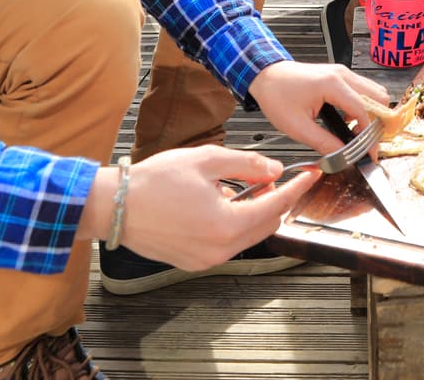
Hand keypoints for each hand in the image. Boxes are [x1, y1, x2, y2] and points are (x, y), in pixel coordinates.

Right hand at [119, 145, 317, 269]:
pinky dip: (235, 225)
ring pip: (247, 237)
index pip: (276, 206)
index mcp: (225, 225)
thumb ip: (246, 165)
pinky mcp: (193, 262)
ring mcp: (205, 260)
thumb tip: (274, 169)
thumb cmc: (153, 182)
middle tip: (274, 178)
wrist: (114, 206)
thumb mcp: (206, 160)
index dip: (296, 188)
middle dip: (276, 201)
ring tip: (247, 188)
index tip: (309, 175)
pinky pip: (227, 244)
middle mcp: (219, 250)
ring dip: (255, 214)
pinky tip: (223, 203)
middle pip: (266, 227)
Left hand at [248, 60, 390, 156]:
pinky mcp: (340, 75)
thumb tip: (343, 156)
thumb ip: (323, 143)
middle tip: (366, 142)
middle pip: (379, 97)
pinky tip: (348, 122)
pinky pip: (363, 90)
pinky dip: (363, 107)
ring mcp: (343, 73)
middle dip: (377, 122)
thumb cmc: (277, 96)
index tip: (370, 154)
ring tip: (357, 133)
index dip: (370, 137)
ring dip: (372, 114)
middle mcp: (343, 75)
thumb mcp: (297, 127)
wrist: (266, 76)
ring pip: (374, 92)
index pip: (364, 111)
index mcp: (332, 85)